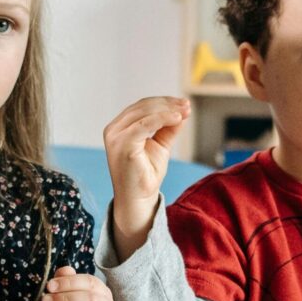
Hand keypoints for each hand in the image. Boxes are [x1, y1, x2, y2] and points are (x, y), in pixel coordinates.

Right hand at [102, 96, 189, 257]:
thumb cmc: (147, 173)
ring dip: (168, 109)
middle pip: (143, 106)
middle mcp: (114, 130)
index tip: (184, 103)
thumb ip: (169, 127)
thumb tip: (183, 110)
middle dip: (168, 103)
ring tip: (185, 111)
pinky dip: (162, 118)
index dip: (164, 102)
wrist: (139, 198)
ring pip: (144, 112)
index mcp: (120, 127)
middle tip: (187, 105)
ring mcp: (116, 136)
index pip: (142, 106)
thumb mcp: (161, 144)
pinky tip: (177, 118)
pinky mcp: (122, 144)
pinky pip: (144, 124)